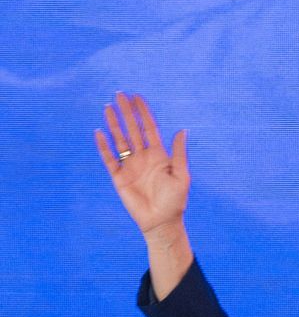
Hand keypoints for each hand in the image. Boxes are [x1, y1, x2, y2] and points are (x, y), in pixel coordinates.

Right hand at [94, 93, 189, 241]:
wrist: (161, 221)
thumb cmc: (175, 200)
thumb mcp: (181, 175)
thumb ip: (178, 153)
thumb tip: (182, 130)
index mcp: (159, 155)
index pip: (149, 128)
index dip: (143, 112)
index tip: (138, 97)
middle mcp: (143, 157)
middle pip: (133, 129)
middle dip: (127, 112)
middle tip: (119, 94)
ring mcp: (130, 166)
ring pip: (120, 140)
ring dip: (114, 124)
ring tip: (107, 107)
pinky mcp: (119, 177)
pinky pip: (109, 158)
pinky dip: (103, 146)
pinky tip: (99, 132)